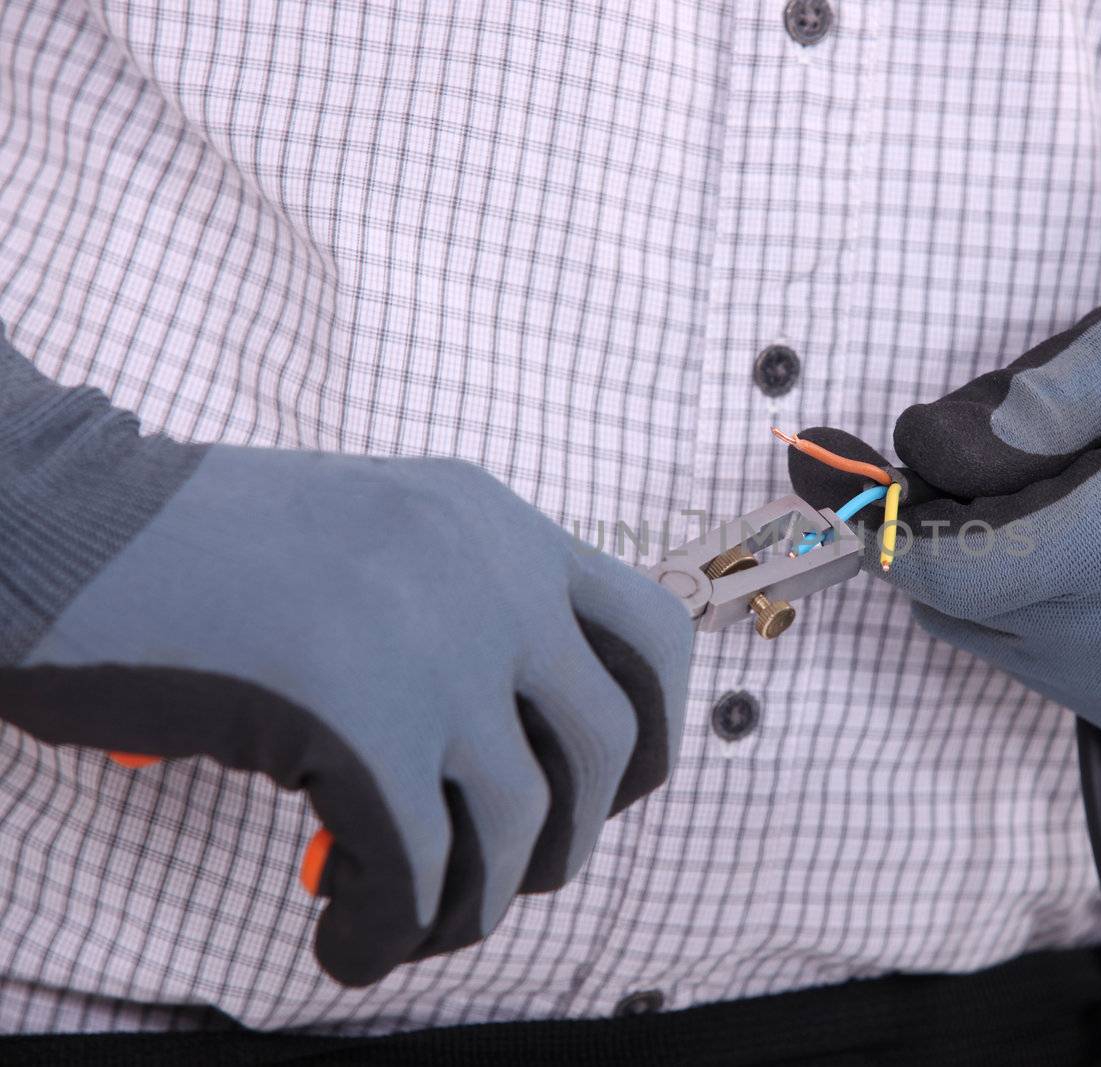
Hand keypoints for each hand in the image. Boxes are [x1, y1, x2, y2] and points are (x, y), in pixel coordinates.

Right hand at [0, 365, 692, 985]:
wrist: (56, 519)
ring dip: (468, 905)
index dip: (653, 737)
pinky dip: (390, 932)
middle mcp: (488, 568)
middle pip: (607, 749)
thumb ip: (465, 619)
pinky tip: (347, 940)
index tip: (605, 793)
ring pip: (517, 825)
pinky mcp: (353, 715)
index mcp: (495, 521)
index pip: (654, 636)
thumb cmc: (200, 556)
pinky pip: (418, 870)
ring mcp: (428, 637)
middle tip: (492, 876)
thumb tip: (523, 770)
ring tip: (400, 919)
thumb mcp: (376, 546)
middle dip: (560, 841)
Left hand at [787, 280, 1100, 749]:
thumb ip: (1035, 388)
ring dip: (987, 573)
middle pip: (956, 607)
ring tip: (1065, 502)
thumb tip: (927, 453)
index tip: (863, 480)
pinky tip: (1093, 554)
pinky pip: (1037, 666)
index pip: (950, 574)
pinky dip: (1031, 611)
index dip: (891, 528)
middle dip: (943, 534)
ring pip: (986, 640)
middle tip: (991, 465)